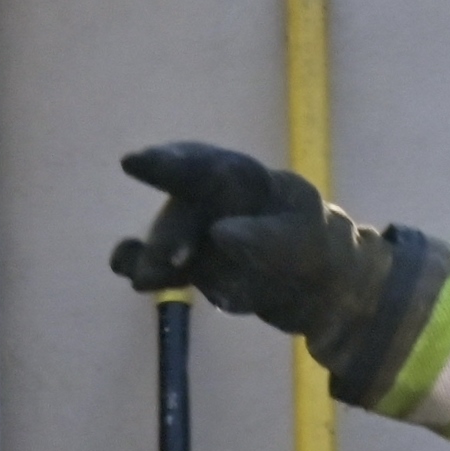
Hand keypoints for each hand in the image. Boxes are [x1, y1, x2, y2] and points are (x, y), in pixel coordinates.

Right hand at [110, 143, 383, 343]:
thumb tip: (218, 233)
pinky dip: (141, 264)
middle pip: (184, 208)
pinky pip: (164, 263)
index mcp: (250, 184)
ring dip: (153, 256)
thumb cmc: (319, 250)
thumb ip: (267, 238)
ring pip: (169, 239)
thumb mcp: (305, 244)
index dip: (168, 164)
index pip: (207, 168)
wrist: (324, 288)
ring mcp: (204, 233)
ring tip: (145, 279)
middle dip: (169, 232)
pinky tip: (125, 270)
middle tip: (165, 263)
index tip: (131, 162)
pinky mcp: (195, 264)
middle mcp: (219, 203)